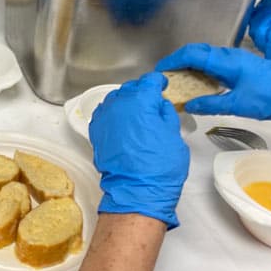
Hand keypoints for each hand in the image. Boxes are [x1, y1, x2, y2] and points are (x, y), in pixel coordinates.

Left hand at [89, 72, 188, 228]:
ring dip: (126, 102)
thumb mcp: (174, 135)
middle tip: (152, 100)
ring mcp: (105, 117)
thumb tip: (160, 105)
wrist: (136, 189)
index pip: (149, 81)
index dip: (157, 81)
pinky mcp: (96, 130)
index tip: (161, 84)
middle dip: (142, 91)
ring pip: (116, 99)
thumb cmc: (159, 166)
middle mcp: (119, 104)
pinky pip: (105, 113)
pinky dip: (114, 113)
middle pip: (131, 88)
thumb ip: (166, 114)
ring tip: (137, 112)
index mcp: (141, 101)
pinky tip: (123, 122)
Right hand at [156, 43, 270, 123]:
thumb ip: (210, 104)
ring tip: (179, 80)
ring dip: (189, 64)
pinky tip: (200, 82)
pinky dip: (201, 68)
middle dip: (178, 61)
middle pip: (196, 51)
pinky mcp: (240, 64)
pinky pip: (214, 61)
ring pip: (204, 55)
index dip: (172, 61)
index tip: (160, 70)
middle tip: (167, 76)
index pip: (191, 54)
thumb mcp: (237, 105)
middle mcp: (229, 55)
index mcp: (225, 61)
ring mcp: (235, 58)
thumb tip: (189, 105)